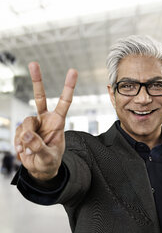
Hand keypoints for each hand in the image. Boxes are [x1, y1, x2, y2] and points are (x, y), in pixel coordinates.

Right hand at [15, 62, 77, 179]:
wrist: (40, 169)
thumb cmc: (49, 162)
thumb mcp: (48, 157)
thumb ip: (38, 146)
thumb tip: (27, 134)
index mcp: (58, 123)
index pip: (64, 102)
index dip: (68, 87)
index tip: (73, 71)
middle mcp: (46, 120)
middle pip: (40, 97)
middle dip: (37, 80)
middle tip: (34, 64)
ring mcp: (34, 124)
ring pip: (25, 121)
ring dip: (25, 136)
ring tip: (29, 150)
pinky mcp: (23, 130)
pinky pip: (18, 131)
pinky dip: (19, 142)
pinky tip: (24, 150)